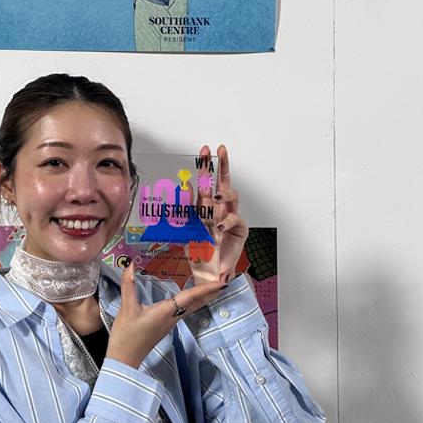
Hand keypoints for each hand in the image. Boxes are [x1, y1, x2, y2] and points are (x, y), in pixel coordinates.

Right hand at [106, 263, 226, 368]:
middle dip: (210, 292)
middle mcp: (172, 318)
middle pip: (197, 303)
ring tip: (212, 286)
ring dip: (203, 297)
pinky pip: (184, 311)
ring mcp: (170, 323)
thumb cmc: (126, 336)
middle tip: (224, 280)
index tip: (221, 282)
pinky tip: (190, 298)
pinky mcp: (165, 326)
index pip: (190, 297)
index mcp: (166, 312)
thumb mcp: (126, 308)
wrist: (124, 359)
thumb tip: (130, 265)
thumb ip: (129, 285)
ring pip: (191, 307)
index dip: (206, 288)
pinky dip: (192, 302)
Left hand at [190, 144, 247, 284]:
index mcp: (206, 206)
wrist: (209, 273)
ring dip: (223, 193)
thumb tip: (182, 188)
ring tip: (214, 197)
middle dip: (222, 164)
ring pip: (232, 195)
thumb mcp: (186, 229)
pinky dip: (225, 220)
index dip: (206, 166)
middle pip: (223, 181)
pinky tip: (217, 226)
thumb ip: (185, 209)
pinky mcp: (240, 229)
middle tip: (220, 150)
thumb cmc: (199, 251)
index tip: (204, 151)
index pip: (207, 181)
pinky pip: (235, 218)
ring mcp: (230, 217)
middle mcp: (219, 208)